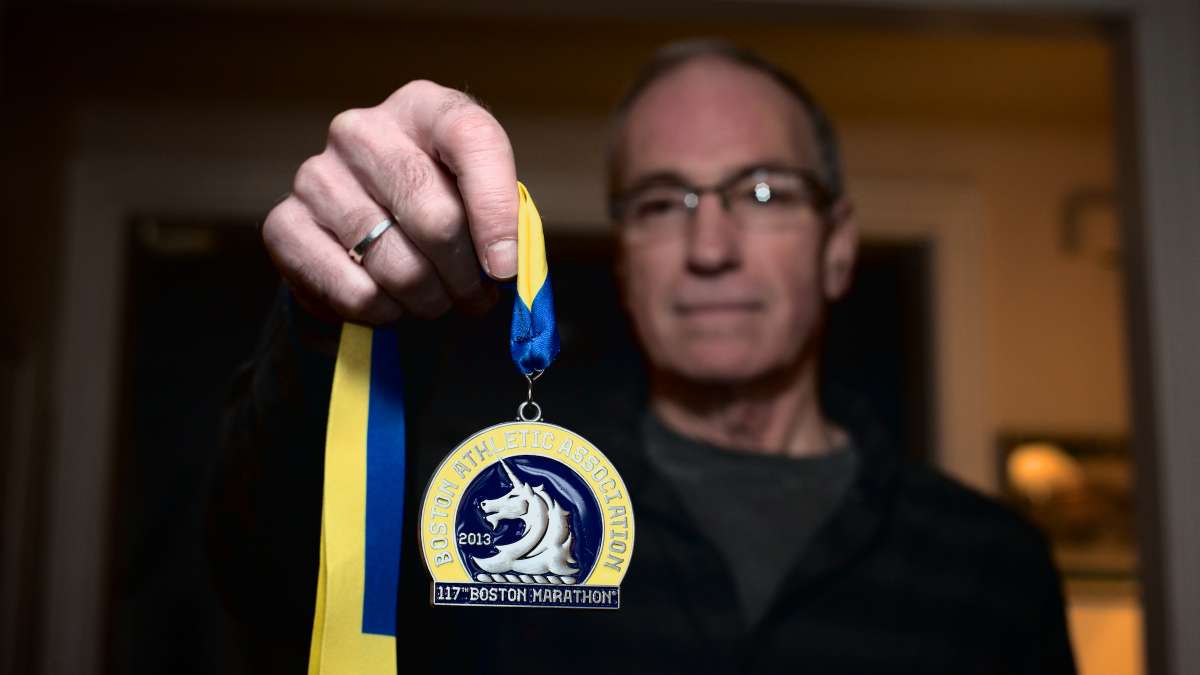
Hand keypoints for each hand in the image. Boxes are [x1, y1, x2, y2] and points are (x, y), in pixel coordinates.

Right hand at [262, 80, 518, 323]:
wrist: (370, 225)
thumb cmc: (441, 205)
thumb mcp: (480, 196)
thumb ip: (502, 221)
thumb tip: (502, 268)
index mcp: (422, 108)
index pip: (471, 139)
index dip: (496, 211)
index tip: (506, 268)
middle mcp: (361, 131)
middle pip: (435, 218)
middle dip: (466, 277)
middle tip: (475, 298)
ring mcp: (316, 176)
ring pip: (397, 266)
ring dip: (429, 302)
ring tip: (436, 301)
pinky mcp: (283, 225)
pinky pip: (356, 293)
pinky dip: (385, 314)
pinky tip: (392, 304)